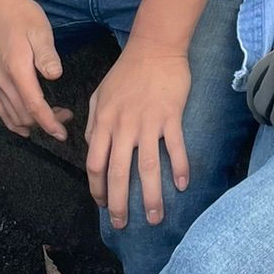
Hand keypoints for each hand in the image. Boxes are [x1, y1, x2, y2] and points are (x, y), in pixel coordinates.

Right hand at [0, 0, 70, 141]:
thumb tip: (56, 76)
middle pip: (23, 116)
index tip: (63, 134)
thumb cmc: (21, 16)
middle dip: (45, 123)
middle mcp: (2, 81)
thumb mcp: (40, 32)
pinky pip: (0, 109)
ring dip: (31, 123)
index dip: (49, 123)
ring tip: (51, 118)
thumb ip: (47, 56)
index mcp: (16, 70)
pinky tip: (24, 124)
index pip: (34, 107)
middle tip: (66, 117)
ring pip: (11, 116)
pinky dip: (13, 121)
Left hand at [86, 37, 191, 231]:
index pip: (95, 163)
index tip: (103, 205)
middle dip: (120, 203)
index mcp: (103, 122)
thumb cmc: (125, 72)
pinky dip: (179, 167)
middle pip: (119, 173)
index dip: (97, 188)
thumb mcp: (99, 95)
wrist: (154, 48)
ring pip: (147, 168)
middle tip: (124, 225)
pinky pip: (175, 147)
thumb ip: (94, 123)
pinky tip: (182, 185)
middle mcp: (123, 126)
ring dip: (151, 196)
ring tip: (155, 218)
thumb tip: (92, 148)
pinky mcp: (170, 116)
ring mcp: (148, 122)